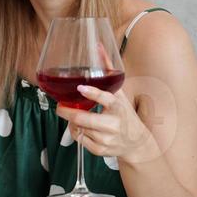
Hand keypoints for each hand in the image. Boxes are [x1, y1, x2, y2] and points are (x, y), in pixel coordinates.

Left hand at [55, 44, 159, 164]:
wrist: (136, 143)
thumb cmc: (125, 114)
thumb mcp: (119, 93)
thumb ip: (108, 70)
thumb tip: (98, 46)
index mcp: (119, 108)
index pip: (106, 99)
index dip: (93, 93)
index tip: (81, 87)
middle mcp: (114, 125)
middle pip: (85, 119)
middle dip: (68, 112)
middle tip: (60, 107)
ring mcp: (107, 139)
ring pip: (79, 128)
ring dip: (73, 122)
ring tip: (76, 116)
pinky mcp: (100, 150)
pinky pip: (80, 140)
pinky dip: (78, 133)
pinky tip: (84, 129)